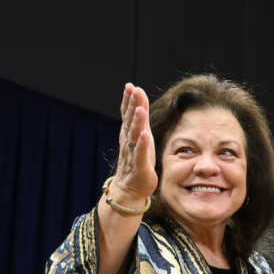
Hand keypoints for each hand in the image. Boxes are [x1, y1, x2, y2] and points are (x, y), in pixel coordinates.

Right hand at [111, 84, 157, 205]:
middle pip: (130, 121)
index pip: (128, 114)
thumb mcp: (141, 136)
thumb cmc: (137, 160)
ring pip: (134, 136)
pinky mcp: (140, 167)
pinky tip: (145, 136)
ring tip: (140, 109)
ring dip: (137, 122)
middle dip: (132, 106)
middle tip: (134, 91)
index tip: (130, 86)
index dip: (128, 100)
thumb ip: (140, 119)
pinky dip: (142, 145)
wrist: (130, 188)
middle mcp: (129, 142)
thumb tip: (140, 98)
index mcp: (129, 134)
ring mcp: (133, 154)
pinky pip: (140, 155)